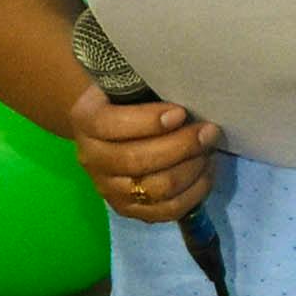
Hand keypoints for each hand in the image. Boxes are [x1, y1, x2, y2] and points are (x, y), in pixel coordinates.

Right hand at [70, 86, 220, 223]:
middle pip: (137, 160)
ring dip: (191, 169)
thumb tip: (190, 94)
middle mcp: (91, 158)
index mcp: (86, 120)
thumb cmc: (125, 99)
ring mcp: (108, 188)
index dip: (149, 121)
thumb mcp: (127, 85)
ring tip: (209, 150)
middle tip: (209, 132)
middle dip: (181, 146)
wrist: (105, 130)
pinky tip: (205, 172)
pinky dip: (193, 193)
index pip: (112, 125)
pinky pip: (166, 210)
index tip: (181, 112)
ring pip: (156, 188)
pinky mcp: (127, 209)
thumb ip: (148, 86)